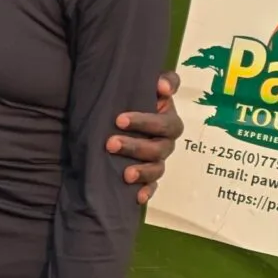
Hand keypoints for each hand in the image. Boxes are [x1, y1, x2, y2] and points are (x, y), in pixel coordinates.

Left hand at [105, 70, 182, 202]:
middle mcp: (165, 141)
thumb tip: (164, 86)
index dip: (146, 122)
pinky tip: (137, 196)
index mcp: (167, 119)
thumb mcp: (144, 86)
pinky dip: (147, 191)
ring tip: (125, 174)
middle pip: (159, 148)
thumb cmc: (133, 100)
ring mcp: (159, 160)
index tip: (119, 120)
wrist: (119, 119)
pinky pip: (153, 186)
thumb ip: (162, 81)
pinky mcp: (149, 176)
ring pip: (157, 168)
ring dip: (142, 171)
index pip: (165, 123)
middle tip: (110, 143)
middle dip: (134, 146)